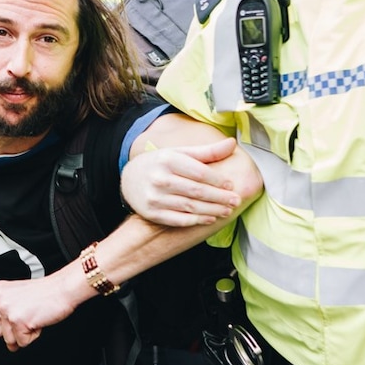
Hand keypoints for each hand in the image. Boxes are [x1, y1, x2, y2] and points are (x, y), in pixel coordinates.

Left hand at [0, 265, 87, 351]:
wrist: (62, 288)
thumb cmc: (45, 292)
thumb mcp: (16, 296)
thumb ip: (4, 313)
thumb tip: (7, 342)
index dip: (6, 324)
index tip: (19, 315)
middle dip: (12, 331)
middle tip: (27, 317)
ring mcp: (7, 311)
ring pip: (8, 340)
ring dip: (24, 333)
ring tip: (33, 316)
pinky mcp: (19, 321)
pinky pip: (22, 342)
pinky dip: (33, 335)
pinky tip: (38, 320)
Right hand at [121, 137, 243, 226]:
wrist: (128, 180)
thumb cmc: (159, 164)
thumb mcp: (178, 153)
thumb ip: (206, 152)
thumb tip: (232, 143)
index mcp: (168, 159)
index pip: (198, 172)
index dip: (217, 180)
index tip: (231, 185)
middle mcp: (160, 178)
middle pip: (196, 191)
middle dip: (219, 197)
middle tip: (235, 201)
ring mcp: (155, 198)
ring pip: (190, 207)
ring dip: (212, 210)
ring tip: (227, 211)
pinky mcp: (152, 214)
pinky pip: (179, 219)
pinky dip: (196, 220)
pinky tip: (210, 219)